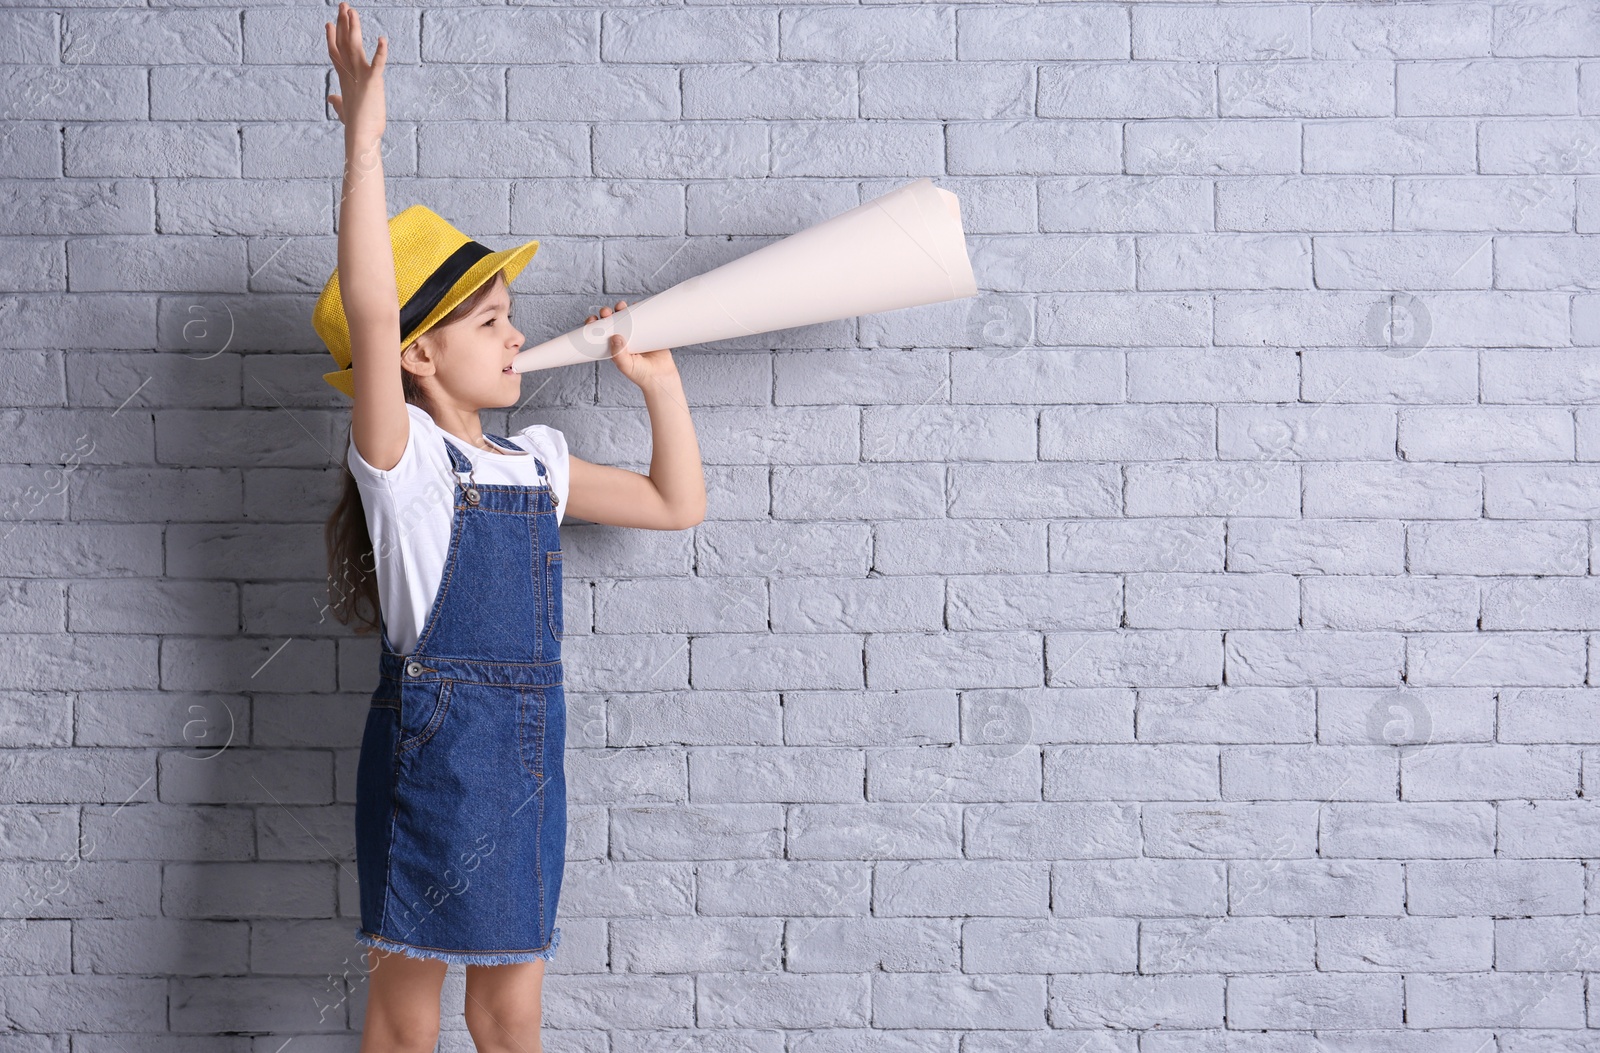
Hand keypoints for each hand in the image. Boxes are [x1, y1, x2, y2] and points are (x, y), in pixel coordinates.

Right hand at [325, 2, 386, 141]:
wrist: (361, 138)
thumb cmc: (356, 126)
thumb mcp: (344, 111)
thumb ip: (338, 102)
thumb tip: (332, 99)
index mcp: (345, 79)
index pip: (336, 53)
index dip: (332, 37)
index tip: (329, 22)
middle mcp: (350, 74)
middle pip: (343, 43)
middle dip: (343, 24)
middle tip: (343, 5)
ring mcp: (360, 77)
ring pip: (355, 46)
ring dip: (354, 28)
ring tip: (352, 11)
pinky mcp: (373, 83)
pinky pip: (378, 64)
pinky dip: (381, 52)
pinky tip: (383, 39)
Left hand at [587, 301, 677, 387]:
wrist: (662, 376)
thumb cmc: (641, 374)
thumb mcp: (626, 365)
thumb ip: (618, 354)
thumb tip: (614, 337)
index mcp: (613, 347)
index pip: (600, 333)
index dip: (594, 325)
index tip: (592, 320)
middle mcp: (623, 338)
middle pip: (611, 322)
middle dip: (606, 314)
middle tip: (606, 312)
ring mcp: (636, 334)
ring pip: (625, 317)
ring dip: (621, 309)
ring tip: (620, 306)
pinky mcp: (649, 331)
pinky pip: (643, 317)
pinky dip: (639, 309)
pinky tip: (636, 305)